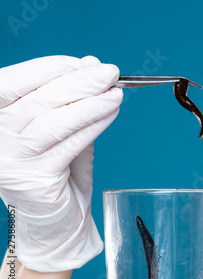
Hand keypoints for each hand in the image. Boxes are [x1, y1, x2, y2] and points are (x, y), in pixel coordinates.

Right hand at [0, 55, 122, 271]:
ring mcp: (11, 161)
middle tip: (109, 73)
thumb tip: (92, 65)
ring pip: (54, 122)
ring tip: (116, 94)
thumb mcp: (56, 125)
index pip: (12, 82)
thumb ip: (70, 97)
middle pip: (36, 100)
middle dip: (79, 82)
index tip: (81, 63)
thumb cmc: (53, 165)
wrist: (54, 215)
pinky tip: (111, 113)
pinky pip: (70, 145)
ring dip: (91, 104)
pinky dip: (94, 125)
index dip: (48, 68)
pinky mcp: (36, 179)